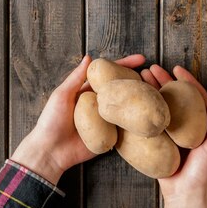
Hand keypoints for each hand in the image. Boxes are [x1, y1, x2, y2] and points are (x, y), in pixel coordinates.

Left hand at [11, 54, 145, 184]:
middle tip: (152, 76)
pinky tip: (148, 117)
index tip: (140, 59)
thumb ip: (76, 78)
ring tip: (155, 95)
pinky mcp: (110, 136)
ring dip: (139, 102)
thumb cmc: (51, 121)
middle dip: (138, 82)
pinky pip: (124, 128)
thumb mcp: (62, 95)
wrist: (51, 150)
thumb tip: (89, 57)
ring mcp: (106, 121)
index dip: (125, 66)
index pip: (109, 75)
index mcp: (88, 92)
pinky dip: (135, 123)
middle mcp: (99, 105)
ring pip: (126, 109)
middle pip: (122, 90)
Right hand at [141, 65, 206, 207]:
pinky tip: (132, 101)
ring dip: (150, 92)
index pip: (194, 96)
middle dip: (162, 81)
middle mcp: (185, 127)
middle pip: (173, 98)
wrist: (184, 196)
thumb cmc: (202, 173)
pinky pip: (149, 124)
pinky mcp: (156, 143)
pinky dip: (141, 111)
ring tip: (138, 79)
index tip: (176, 69)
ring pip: (159, 107)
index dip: (186, 81)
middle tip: (150, 69)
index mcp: (200, 125)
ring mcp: (169, 134)